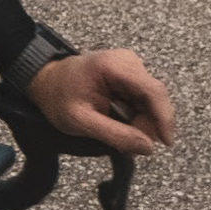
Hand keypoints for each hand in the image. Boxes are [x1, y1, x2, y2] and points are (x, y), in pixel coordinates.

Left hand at [29, 47, 176, 155]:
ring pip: (152, 101)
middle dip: (148, 124)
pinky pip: (144, 100)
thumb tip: (148, 147)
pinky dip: (137, 116)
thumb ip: (114, 135)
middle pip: (154, 98)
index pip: (152, 90)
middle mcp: (126, 61)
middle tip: (128, 143)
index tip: (166, 142)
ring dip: (142, 122)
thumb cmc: (57, 98)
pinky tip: (121, 123)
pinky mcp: (130, 75)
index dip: (164, 118)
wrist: (44, 81)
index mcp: (113, 66)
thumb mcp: (80, 121)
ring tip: (117, 132)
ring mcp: (130, 66)